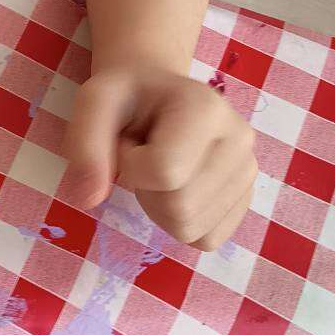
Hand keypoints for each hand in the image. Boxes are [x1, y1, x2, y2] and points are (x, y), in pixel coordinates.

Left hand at [61, 64, 256, 250]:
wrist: (156, 94)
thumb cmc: (126, 99)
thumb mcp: (94, 104)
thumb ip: (85, 146)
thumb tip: (87, 199)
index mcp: (207, 107)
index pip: (165, 172)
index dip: (131, 166)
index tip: (129, 140)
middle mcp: (240, 140)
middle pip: (180, 208)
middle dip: (145, 190)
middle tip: (143, 156)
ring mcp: (249, 173)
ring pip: (191, 230)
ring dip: (159, 207)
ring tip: (160, 167)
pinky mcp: (245, 200)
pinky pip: (206, 240)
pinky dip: (180, 223)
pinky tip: (177, 187)